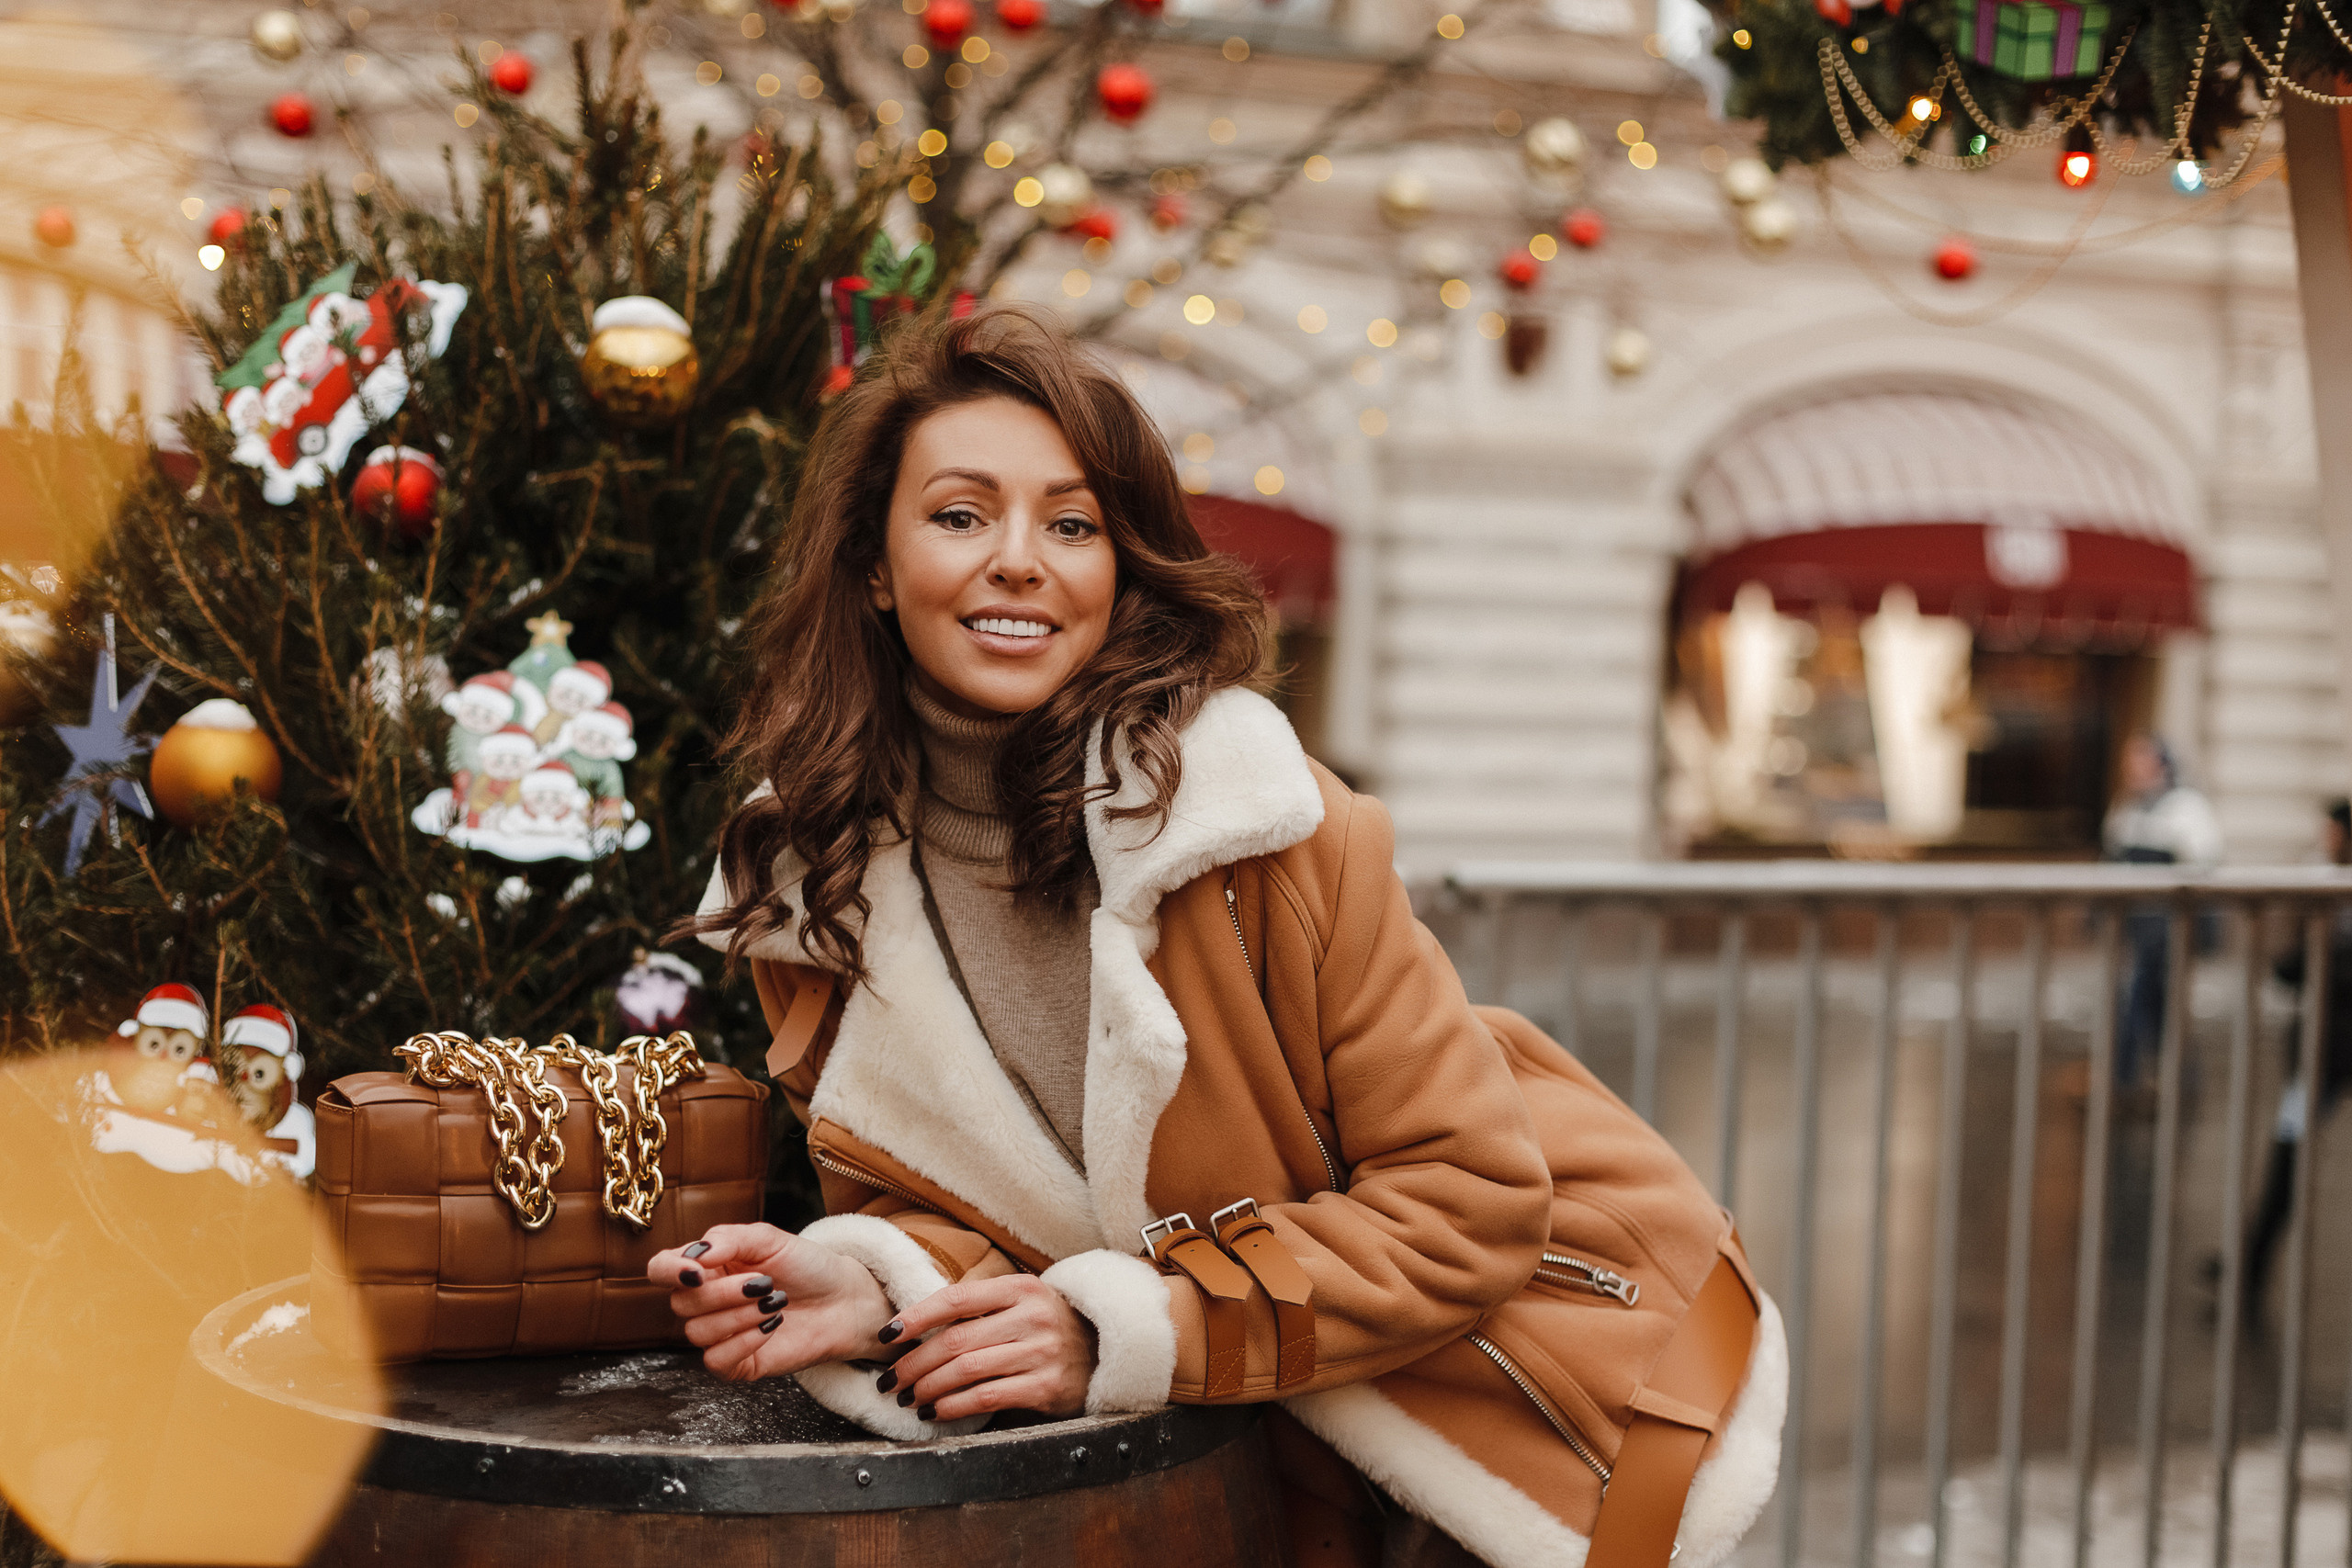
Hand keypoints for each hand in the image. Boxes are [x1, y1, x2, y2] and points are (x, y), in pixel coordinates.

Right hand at [648, 1223, 893, 1382]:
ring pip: (697, 1333)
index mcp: (707, 1266)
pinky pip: (716, 1360)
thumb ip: (729, 1238)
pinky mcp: (736, 1363)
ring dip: (740, 1316)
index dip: (670, 1271)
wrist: (843, 1300)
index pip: (661, 1269)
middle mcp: (705, 1301)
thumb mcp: (769, 1239)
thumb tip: (695, 1254)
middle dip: (724, 1293)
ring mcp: (719, 1334)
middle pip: (681, 1303)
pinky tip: (771, 1327)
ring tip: (775, 1303)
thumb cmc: (806, 1266)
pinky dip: (744, 1342)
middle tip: (764, 1283)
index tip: (698, 1271)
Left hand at [872, 1275, 1096, 1421]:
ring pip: (967, 1370)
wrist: (1106, 1352)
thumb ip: (981, 1307)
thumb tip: (917, 1323)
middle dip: (913, 1363)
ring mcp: (1041, 1352)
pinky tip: (936, 1411)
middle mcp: (1032, 1317)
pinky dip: (954, 1407)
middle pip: (955, 1341)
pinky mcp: (1047, 1386)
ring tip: (909, 1397)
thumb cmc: (1050, 1327)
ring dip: (928, 1388)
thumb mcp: (1023, 1302)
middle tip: (890, 1379)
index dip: (916, 1317)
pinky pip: (987, 1397)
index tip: (887, 1335)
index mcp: (1021, 1288)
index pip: (956, 1298)